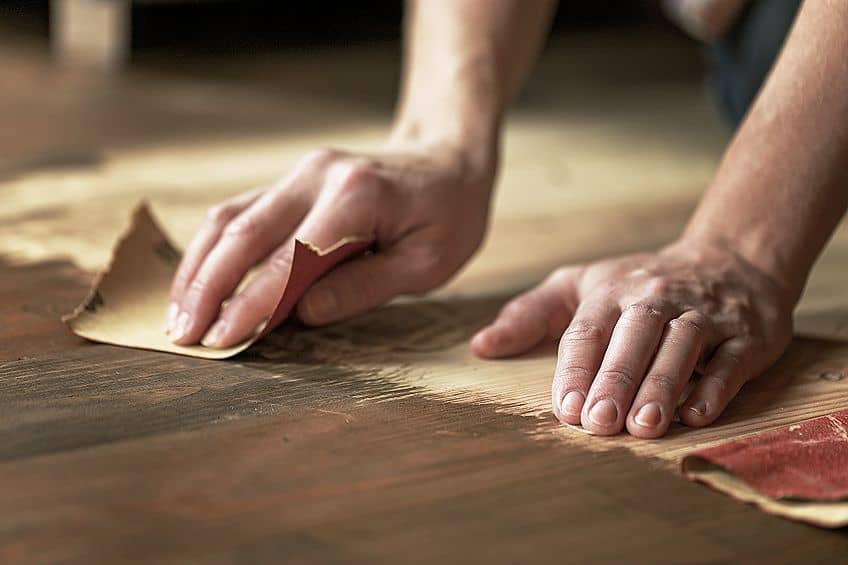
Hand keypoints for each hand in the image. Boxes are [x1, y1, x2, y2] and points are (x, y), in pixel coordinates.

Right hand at [167, 140, 495, 347]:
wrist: (447, 158)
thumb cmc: (449, 214)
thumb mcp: (428, 262)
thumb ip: (365, 287)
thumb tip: (300, 314)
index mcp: (356, 196)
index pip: (290, 258)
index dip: (251, 303)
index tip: (221, 341)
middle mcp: (317, 176)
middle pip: (242, 231)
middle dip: (207, 287)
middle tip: (182, 335)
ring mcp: (300, 172)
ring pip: (229, 218)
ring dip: (199, 267)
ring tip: (178, 314)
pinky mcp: (292, 179)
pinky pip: (241, 212)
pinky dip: (214, 248)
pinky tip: (199, 280)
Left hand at [471, 240, 795, 437]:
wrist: (729, 260)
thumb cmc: (639, 283)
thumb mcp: (580, 285)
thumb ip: (530, 314)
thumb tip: (480, 346)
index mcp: (612, 291)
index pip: (588, 331)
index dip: (575, 369)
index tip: (564, 409)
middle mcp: (657, 299)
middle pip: (634, 338)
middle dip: (616, 381)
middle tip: (598, 423)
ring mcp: (704, 314)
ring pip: (682, 347)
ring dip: (662, 386)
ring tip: (643, 426)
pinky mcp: (746, 334)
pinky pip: (730, 359)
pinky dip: (715, 385)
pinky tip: (696, 413)